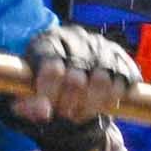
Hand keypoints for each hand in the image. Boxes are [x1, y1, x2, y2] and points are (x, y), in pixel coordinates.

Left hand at [6, 22, 141, 132]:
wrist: (72, 81)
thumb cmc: (44, 88)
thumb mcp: (27, 97)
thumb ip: (28, 106)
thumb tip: (43, 113)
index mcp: (47, 41)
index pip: (52, 68)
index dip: (50, 94)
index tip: (48, 110)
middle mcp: (76, 37)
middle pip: (77, 78)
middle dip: (70, 104)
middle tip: (66, 113)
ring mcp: (102, 45)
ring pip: (102, 81)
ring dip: (91, 105)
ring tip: (81, 111)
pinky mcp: (122, 57)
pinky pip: (122, 84)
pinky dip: (111, 100)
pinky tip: (100, 104)